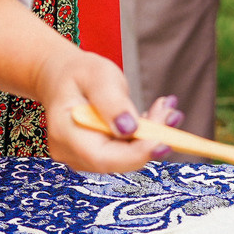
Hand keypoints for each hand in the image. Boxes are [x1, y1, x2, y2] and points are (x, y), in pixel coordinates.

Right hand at [37, 46, 173, 171]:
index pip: (102, 157)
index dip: (135, 154)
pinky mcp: (96, 155)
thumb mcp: (96, 74)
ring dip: (151, 136)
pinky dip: (144, 136)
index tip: (164, 139)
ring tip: (166, 108)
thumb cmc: (78, 73)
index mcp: (64, 131)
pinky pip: (125, 152)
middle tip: (170, 112)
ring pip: (125, 157)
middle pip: (118, 159)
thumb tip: (130, 129)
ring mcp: (82, 158)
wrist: (63, 78)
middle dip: (150, 140)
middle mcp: (70, 152)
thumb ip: (111, 100)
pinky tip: (155, 115)